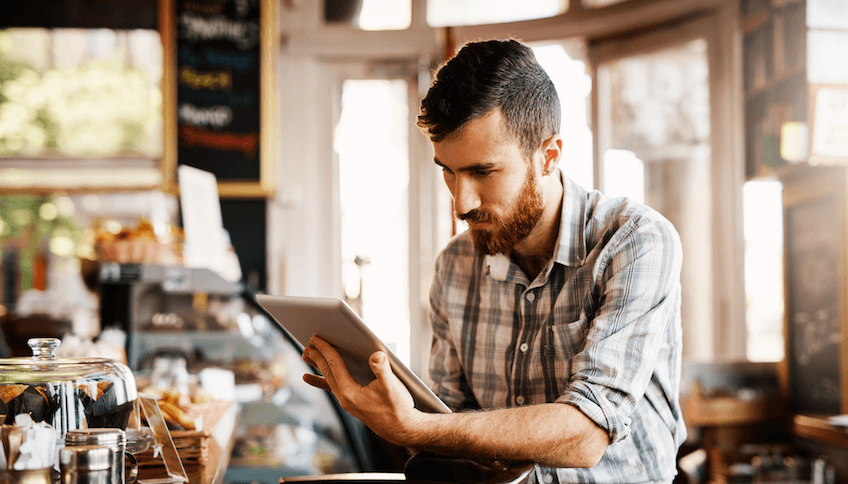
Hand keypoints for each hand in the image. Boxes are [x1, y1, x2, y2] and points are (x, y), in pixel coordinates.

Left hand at [302, 336, 424, 446]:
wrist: (401, 429)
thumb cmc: (398, 408)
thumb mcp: (392, 386)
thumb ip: (382, 368)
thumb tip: (375, 354)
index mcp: (350, 393)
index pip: (334, 366)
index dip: (326, 350)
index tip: (317, 339)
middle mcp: (344, 398)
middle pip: (327, 372)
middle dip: (318, 356)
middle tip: (308, 343)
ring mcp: (347, 402)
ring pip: (327, 380)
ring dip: (317, 366)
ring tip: (306, 356)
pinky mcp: (352, 403)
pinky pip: (332, 388)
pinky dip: (320, 380)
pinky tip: (311, 378)